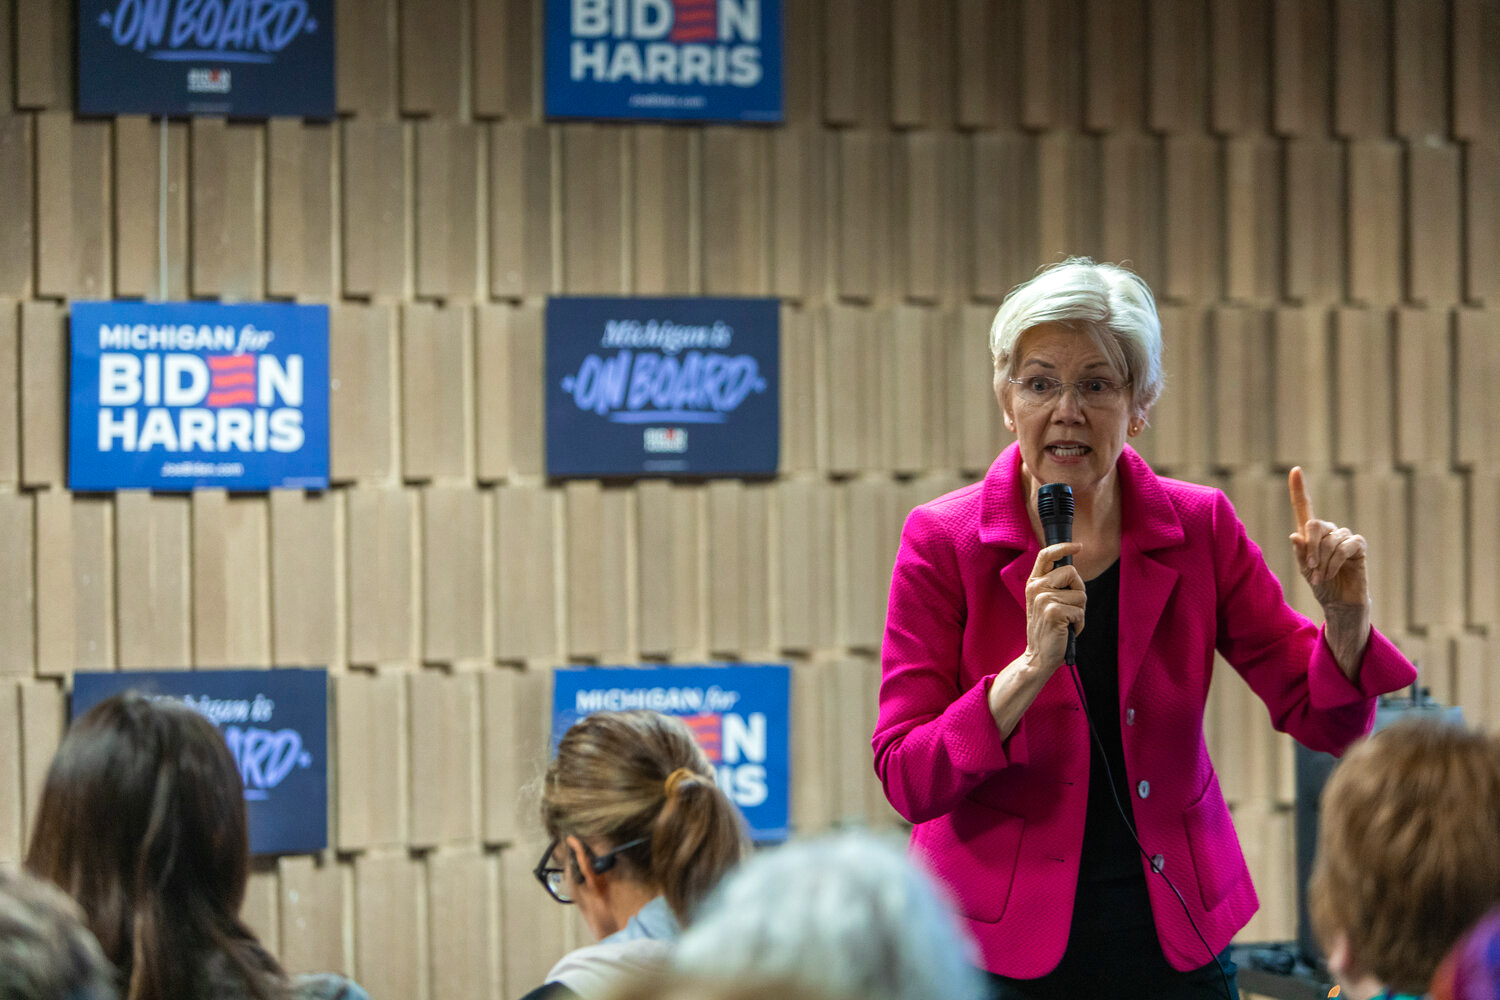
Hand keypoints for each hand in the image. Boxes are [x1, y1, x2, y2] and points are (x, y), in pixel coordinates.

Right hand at [1024, 542, 1085, 668]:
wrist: (1038, 656)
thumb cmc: (1048, 629)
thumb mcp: (1046, 602)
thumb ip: (1054, 585)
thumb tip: (1072, 571)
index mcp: (1033, 583)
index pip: (1046, 555)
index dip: (1064, 547)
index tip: (1079, 546)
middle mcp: (1036, 587)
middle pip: (1072, 572)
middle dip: (1079, 590)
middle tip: (1069, 608)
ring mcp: (1043, 599)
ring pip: (1080, 594)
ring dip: (1080, 611)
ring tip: (1066, 622)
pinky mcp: (1053, 611)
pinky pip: (1080, 611)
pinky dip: (1079, 623)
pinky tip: (1067, 630)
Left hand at [1287, 467, 1368, 609]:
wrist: (1339, 602)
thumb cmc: (1321, 585)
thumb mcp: (1305, 570)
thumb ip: (1300, 553)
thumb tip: (1294, 535)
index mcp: (1311, 534)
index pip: (1304, 507)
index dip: (1299, 489)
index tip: (1295, 469)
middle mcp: (1329, 531)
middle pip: (1315, 525)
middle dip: (1310, 548)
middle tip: (1310, 568)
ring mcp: (1344, 537)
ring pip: (1329, 540)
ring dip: (1322, 561)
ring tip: (1321, 577)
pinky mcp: (1358, 546)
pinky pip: (1344, 547)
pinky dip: (1334, 562)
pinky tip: (1332, 573)